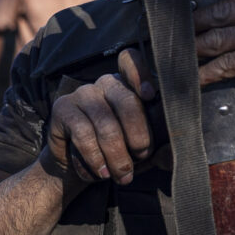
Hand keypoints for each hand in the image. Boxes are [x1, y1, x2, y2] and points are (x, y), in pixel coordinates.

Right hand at [41, 48, 157, 186]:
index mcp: (128, 85)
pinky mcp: (63, 108)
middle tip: (141, 156)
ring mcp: (83, 93)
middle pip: (126, 100)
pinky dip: (95, 157)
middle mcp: (105, 83)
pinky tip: (101, 172)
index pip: (130, 60)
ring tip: (122, 175)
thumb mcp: (140, 150)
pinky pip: (83, 133)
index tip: (150, 96)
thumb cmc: (118, 152)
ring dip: (117, 154)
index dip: (140, 74)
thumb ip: (158, 149)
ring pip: (106, 123)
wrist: (80, 167)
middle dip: (138, 134)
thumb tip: (172, 156)